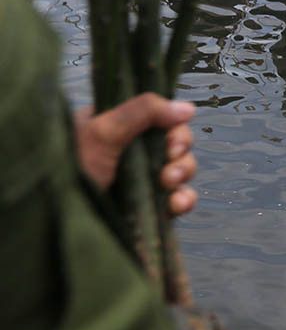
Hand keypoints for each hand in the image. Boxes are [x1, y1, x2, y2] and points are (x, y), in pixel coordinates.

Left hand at [74, 94, 197, 216]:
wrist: (53, 221)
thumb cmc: (72, 170)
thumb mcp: (102, 132)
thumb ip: (144, 112)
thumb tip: (188, 108)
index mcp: (117, 125)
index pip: (161, 116)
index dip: (174, 127)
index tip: (171, 141)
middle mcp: (130, 149)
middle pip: (175, 141)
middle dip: (180, 153)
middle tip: (168, 165)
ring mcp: (138, 179)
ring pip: (180, 168)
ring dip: (182, 174)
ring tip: (168, 184)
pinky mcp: (146, 205)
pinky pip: (178, 198)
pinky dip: (183, 200)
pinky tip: (177, 204)